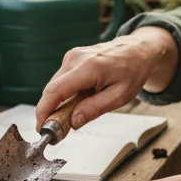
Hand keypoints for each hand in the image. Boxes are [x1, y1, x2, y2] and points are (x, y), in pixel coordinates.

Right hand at [34, 27, 176, 131]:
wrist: (138, 49)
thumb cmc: (133, 70)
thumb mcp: (120, 96)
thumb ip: (94, 109)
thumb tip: (72, 122)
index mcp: (89, 67)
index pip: (55, 91)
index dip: (44, 111)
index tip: (41, 128)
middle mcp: (76, 58)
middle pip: (51, 90)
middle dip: (51, 112)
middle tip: (60, 130)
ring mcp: (72, 56)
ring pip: (55, 86)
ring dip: (59, 103)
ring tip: (77, 113)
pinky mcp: (71, 57)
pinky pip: (62, 80)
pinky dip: (65, 94)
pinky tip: (81, 98)